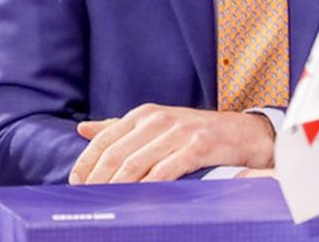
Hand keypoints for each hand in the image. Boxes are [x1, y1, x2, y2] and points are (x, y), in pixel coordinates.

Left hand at [69, 104, 274, 183]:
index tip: (76, 185)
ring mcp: (178, 132)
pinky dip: (147, 189)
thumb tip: (82, 129)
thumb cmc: (194, 131)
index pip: (104, 139)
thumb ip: (120, 127)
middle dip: (98, 181)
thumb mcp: (156, 123)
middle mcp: (158, 118)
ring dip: (117, 189)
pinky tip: (139, 202)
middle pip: (116, 154)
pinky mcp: (197, 147)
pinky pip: (164, 172)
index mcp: (144, 113)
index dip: (86, 163)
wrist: (241, 133)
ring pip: (136, 164)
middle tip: (89, 201)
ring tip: (108, 205)